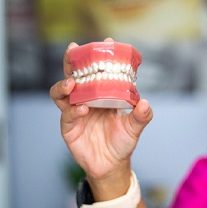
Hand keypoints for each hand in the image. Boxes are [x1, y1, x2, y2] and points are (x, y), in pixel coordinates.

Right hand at [50, 38, 152, 194]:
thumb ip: (141, 117)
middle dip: (71, 62)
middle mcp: (85, 100)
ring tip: (72, 82)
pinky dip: (73, 110)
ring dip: (64, 85)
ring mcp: (74, 113)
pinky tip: (82, 109)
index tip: (108, 43)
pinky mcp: (68, 127)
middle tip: (73, 50)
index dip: (100, 57)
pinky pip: (66, 115)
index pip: (97, 72)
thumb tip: (145, 103)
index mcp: (100, 95)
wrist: (111, 165)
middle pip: (73, 76)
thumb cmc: (122, 143)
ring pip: (61, 93)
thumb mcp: (134, 128)